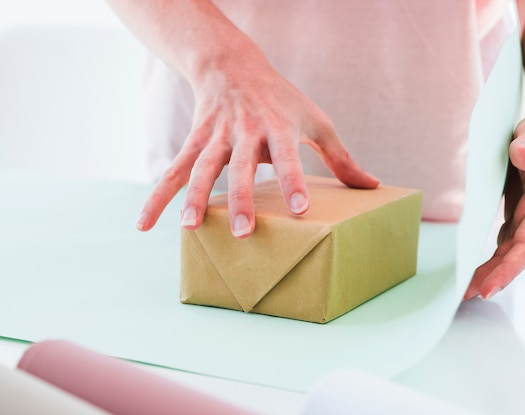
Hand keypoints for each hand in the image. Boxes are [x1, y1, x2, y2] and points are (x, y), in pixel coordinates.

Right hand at [134, 41, 378, 236]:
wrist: (233, 66)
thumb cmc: (283, 99)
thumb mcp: (317, 120)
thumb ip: (341, 156)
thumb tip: (373, 186)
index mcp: (279, 126)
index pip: (289, 156)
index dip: (294, 182)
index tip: (300, 211)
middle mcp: (245, 131)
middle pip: (242, 166)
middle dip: (243, 199)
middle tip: (245, 232)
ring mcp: (216, 136)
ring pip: (202, 168)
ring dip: (195, 198)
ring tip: (189, 228)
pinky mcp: (195, 141)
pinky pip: (173, 170)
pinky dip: (158, 196)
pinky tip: (144, 224)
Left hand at [464, 112, 524, 299]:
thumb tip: (522, 157)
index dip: (509, 267)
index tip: (489, 287)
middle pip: (516, 256)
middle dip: (494, 278)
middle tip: (466, 294)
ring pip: (509, 255)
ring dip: (490, 274)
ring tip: (465, 291)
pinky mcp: (518, 220)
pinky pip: (505, 248)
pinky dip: (490, 262)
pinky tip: (472, 274)